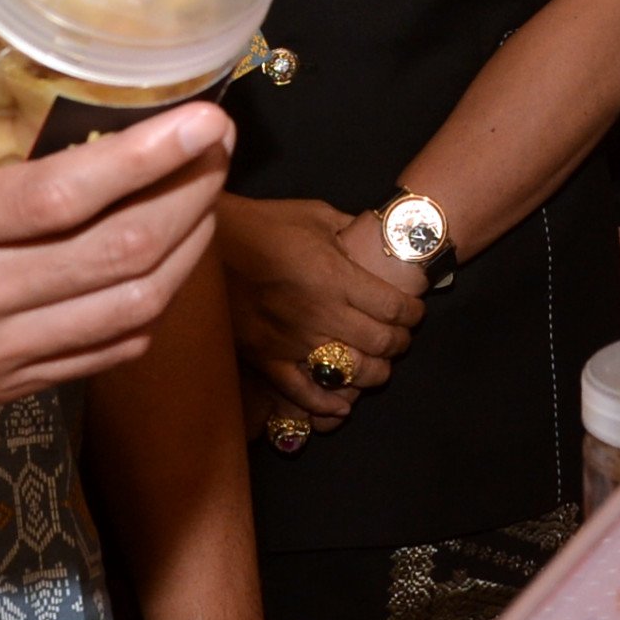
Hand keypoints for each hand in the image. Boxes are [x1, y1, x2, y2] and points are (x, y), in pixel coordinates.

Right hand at [0, 0, 232, 430]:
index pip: (63, 197)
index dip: (149, 158)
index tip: (206, 117)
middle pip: (118, 255)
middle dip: (191, 195)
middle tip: (221, 144)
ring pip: (127, 311)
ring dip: (188, 251)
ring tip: (209, 192)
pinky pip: (102, 354)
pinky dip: (151, 306)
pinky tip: (168, 258)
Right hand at [217, 194, 423, 425]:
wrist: (204, 244)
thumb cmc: (260, 224)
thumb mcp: (312, 215)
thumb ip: (349, 229)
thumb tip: (378, 237)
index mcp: (333, 276)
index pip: (393, 307)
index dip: (413, 314)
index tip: (415, 313)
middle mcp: (318, 313)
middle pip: (379, 342)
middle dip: (399, 343)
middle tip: (401, 338)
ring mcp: (291, 340)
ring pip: (350, 373)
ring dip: (374, 373)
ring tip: (379, 366)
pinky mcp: (265, 358)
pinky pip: (302, 392)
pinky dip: (327, 404)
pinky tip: (343, 404)